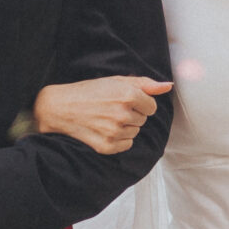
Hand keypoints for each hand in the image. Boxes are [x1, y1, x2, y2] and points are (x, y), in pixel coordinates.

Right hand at [31, 75, 171, 154]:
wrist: (60, 107)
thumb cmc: (89, 91)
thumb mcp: (117, 81)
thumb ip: (146, 84)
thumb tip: (168, 86)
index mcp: (128, 95)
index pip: (152, 107)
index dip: (140, 103)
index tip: (125, 101)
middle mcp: (123, 114)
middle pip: (143, 120)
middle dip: (132, 114)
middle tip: (111, 108)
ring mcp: (115, 132)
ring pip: (135, 132)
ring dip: (125, 127)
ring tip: (106, 118)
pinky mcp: (107, 146)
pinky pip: (126, 145)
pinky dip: (119, 139)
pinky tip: (104, 129)